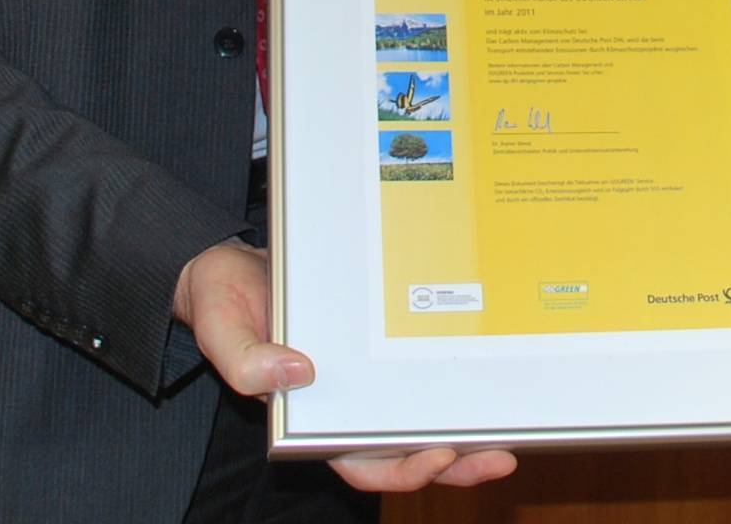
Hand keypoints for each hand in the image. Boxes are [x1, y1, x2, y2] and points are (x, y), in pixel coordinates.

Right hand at [174, 241, 517, 490]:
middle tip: (498, 455)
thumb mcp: (221, 326)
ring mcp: (363, 374)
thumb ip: (244, 359)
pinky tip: (482, 370)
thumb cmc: (222, 298)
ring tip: (508, 433)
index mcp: (307, 414)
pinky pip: (417, 370)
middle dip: (453, 461)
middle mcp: (343, 401)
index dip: (401, 468)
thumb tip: (295, 374)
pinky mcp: (377, 339)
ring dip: (462, 431)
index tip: (438, 454)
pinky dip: (449, 378)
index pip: (360, 460)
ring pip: (419, 416)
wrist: (228, 262)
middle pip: (404, 450)